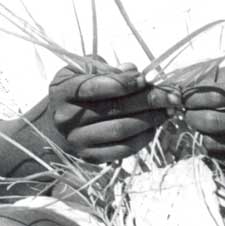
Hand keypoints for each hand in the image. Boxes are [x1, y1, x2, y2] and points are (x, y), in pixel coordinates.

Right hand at [37, 60, 177, 164]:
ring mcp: (78, 140)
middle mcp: (67, 118)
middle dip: (147, 100)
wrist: (54, 127)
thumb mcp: (79, 73)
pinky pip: (122, 149)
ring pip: (121, 130)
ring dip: (150, 120)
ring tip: (167, 110)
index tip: (144, 79)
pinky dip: (143, 138)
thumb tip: (131, 70)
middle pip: (113, 109)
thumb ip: (103, 68)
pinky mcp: (90, 157)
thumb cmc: (73, 94)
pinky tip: (153, 127)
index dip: (122, 83)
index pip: (93, 87)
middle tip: (170, 96)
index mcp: (63, 92)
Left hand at [180, 63, 224, 172]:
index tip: (185, 98)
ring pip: (214, 144)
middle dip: (191, 118)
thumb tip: (191, 83)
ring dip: (202, 135)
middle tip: (189, 114)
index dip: (194, 97)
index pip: (218, 96)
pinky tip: (220, 141)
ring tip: (205, 127)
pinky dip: (215, 151)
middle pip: (212, 122)